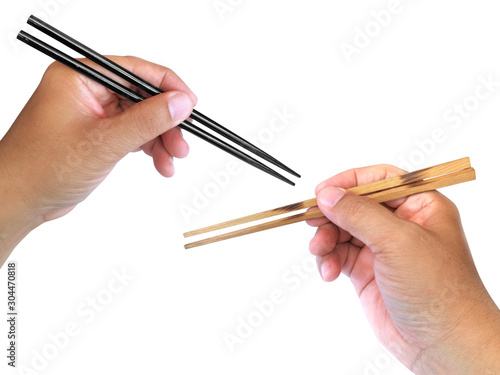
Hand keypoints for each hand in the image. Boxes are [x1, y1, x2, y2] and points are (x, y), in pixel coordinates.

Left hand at [0, 56, 196, 262]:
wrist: (19, 201)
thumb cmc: (42, 168)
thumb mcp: (103, 142)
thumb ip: (147, 120)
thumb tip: (181, 103)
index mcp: (79, 77)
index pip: (134, 70)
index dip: (167, 85)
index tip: (190, 104)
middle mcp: (86, 90)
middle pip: (141, 96)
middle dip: (165, 122)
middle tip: (182, 143)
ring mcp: (92, 113)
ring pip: (140, 117)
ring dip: (159, 139)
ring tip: (171, 160)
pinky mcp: (97, 134)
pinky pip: (132, 134)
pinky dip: (148, 148)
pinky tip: (159, 164)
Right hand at [307, 165, 499, 373]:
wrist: (441, 343)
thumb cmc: (439, 291)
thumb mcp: (398, 241)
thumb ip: (359, 213)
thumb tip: (327, 194)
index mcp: (420, 206)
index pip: (380, 180)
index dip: (350, 181)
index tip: (322, 191)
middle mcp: (401, 224)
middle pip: (355, 205)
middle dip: (332, 214)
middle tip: (313, 221)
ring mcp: (382, 248)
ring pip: (342, 230)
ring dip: (326, 239)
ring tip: (321, 252)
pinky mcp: (367, 271)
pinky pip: (338, 255)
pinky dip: (328, 260)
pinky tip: (328, 272)